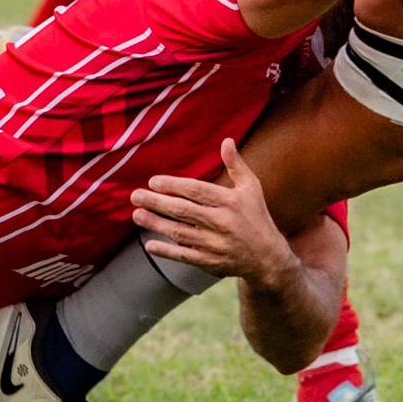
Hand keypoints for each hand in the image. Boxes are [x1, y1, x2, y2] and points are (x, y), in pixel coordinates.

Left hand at [132, 138, 293, 285]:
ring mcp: (215, 243)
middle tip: (135, 196)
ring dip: (155, 224)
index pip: (197, 191)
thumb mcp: (251, 187)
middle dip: (157, 202)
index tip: (154, 181)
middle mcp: (222, 222)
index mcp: (231, 201)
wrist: (266, 256)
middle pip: (183, 211)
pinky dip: (166, 251)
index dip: (174, 185)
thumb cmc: (257, 215)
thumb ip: (236, 165)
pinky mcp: (210, 261)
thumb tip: (227, 140)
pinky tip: (149, 244)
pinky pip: (183, 255)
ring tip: (137, 215)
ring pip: (179, 232)